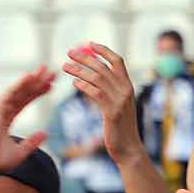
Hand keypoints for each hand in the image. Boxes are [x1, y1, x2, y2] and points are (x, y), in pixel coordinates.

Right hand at [0, 67, 54, 173]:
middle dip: (37, 82)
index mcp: (6, 119)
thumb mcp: (20, 151)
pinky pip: (9, 92)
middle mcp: (1, 111)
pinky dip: (20, 83)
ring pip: (18, 90)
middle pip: (23, 92)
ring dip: (32, 79)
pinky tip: (31, 76)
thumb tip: (45, 133)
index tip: (51, 86)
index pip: (24, 101)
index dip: (37, 92)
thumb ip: (32, 142)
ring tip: (45, 70)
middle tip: (52, 73)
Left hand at [62, 42, 142, 163]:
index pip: (117, 61)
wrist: (128, 149)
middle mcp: (126, 91)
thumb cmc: (120, 128)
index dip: (103, 50)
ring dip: (79, 70)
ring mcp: (120, 101)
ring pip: (97, 78)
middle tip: (69, 52)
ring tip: (65, 66)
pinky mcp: (113, 112)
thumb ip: (110, 91)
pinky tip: (74, 82)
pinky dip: (84, 86)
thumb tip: (94, 78)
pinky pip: (96, 94)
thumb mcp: (118, 105)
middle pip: (103, 67)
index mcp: (128, 86)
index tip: (89, 44)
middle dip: (85, 57)